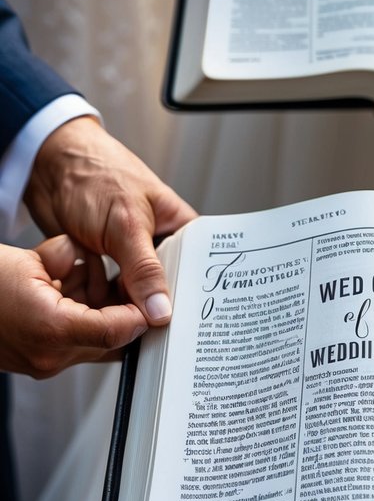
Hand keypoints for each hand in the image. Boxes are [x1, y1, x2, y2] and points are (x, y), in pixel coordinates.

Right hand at [0, 237, 148, 376]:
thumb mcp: (32, 258)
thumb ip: (72, 260)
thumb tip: (94, 259)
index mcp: (52, 329)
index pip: (117, 330)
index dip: (139, 314)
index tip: (152, 301)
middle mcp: (49, 355)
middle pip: (111, 342)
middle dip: (124, 314)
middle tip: (136, 292)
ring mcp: (41, 363)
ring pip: (94, 345)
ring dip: (101, 318)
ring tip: (90, 286)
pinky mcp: (35, 363)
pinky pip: (74, 344)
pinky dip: (80, 322)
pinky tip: (69, 295)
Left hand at [23, 117, 195, 326]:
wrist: (48, 167)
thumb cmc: (96, 175)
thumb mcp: (126, 224)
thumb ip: (144, 269)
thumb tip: (162, 310)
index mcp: (179, 227)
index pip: (198, 270)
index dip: (195, 298)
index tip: (188, 327)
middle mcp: (158, 243)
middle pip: (167, 288)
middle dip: (156, 307)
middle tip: (153, 333)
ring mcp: (130, 256)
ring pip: (136, 296)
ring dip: (125, 307)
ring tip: (122, 321)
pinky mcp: (104, 266)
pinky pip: (109, 295)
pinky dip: (102, 302)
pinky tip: (99, 307)